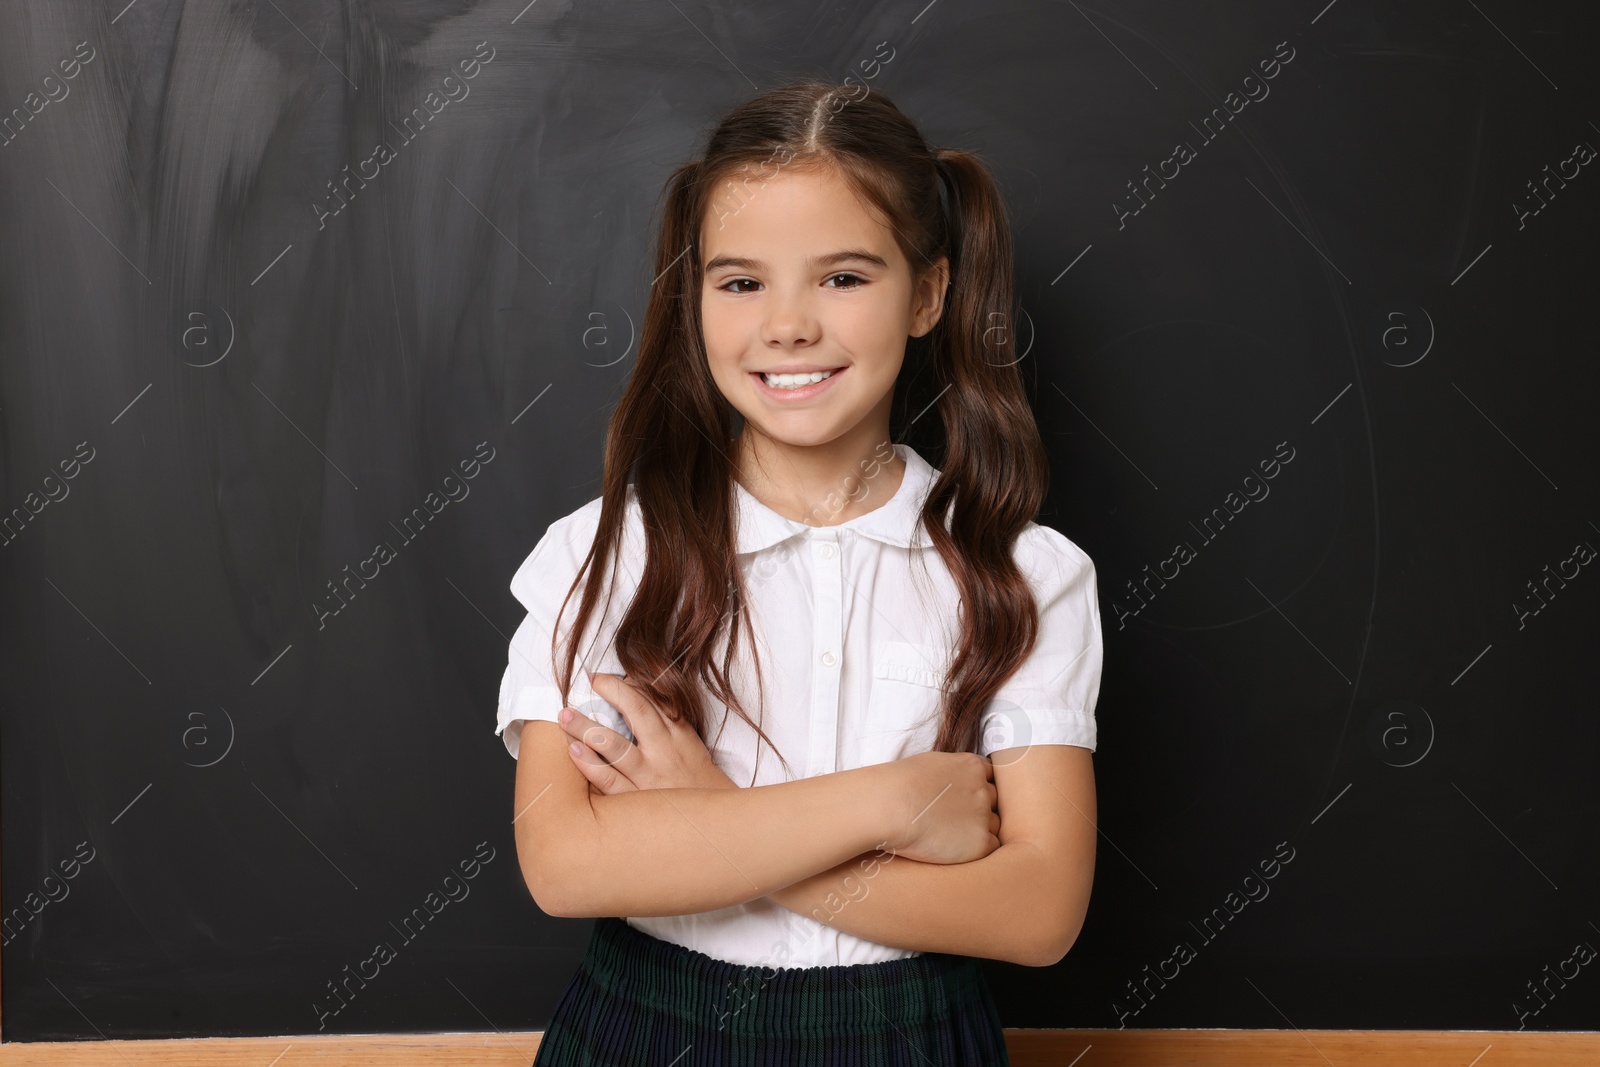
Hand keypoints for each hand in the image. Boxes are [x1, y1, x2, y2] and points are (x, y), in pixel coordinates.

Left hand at [558, 672, 737, 794]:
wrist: (713, 827)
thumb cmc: (697, 785)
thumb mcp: (690, 746)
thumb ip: (666, 722)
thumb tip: (635, 694)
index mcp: (679, 736)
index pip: (654, 701)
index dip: (625, 685)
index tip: (602, 677)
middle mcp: (665, 753)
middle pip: (637, 714)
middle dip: (610, 693)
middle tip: (583, 682)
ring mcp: (650, 778)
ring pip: (616, 746)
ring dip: (588, 728)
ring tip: (566, 716)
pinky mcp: (637, 802)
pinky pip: (609, 781)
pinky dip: (590, 765)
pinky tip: (574, 752)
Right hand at [883, 751, 999, 864]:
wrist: (891, 807)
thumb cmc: (899, 785)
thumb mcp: (931, 764)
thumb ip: (951, 772)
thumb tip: (951, 783)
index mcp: (972, 766)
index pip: (991, 775)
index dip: (978, 788)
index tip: (965, 797)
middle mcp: (983, 789)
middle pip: (995, 801)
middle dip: (980, 808)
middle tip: (957, 818)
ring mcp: (984, 816)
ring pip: (994, 824)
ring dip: (979, 829)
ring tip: (952, 834)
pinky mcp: (980, 843)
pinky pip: (992, 847)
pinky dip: (977, 848)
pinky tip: (956, 847)